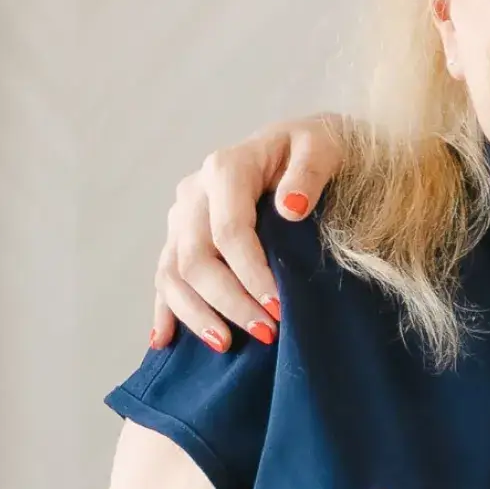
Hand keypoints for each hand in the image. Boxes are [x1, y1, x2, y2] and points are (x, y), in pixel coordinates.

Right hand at [150, 116, 354, 351]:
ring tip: (226, 344)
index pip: (229, 231)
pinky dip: (164, 309)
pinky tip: (163, 341)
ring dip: (196, 314)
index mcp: (227, 167)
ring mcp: (183, 215)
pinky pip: (164, 275)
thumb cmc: (320, 146)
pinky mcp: (180, 235)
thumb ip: (311, 172)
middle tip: (266, 333)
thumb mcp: (326, 146)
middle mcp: (195, 191)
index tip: (278, 307)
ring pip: (173, 272)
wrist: (303, 143)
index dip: (251, 274)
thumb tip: (291, 208)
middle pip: (196, 258)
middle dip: (228, 302)